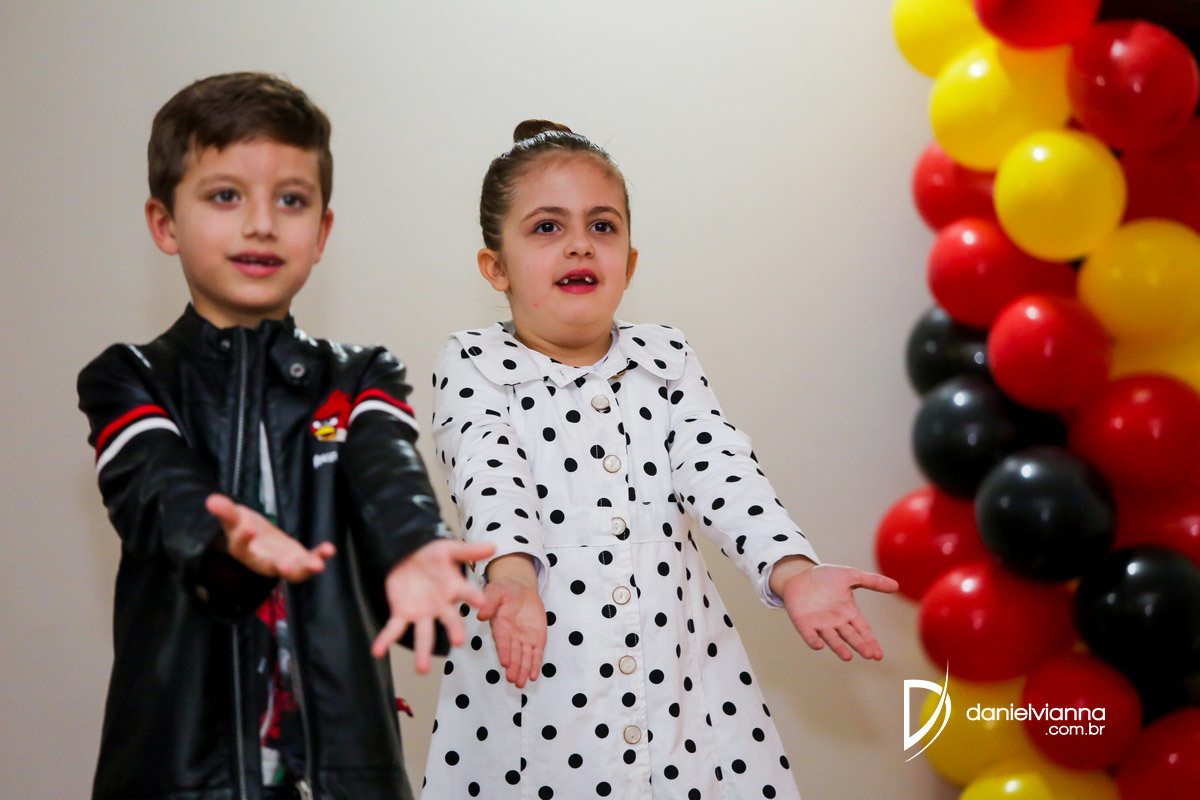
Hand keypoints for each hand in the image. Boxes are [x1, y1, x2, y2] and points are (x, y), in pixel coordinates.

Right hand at [206, 494, 334, 581]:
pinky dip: (319, 556)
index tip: (248, 528)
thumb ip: (225, 511)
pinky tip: (329, 550)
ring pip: (293, 571)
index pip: (242, 546)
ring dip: (305, 568)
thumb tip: (210, 500)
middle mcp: (262, 561)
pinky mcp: (297, 559)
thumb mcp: (233, 518)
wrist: (255, 538)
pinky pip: (309, 559)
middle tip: (286, 567)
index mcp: (243, 551)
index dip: (244, 538)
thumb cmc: (242, 527)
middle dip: (280, 567)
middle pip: (269, 567)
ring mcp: (282, 562)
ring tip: (317, 565)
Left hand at [370, 538, 495, 671]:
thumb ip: (467, 551)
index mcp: (454, 588)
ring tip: (421, 669)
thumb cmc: (432, 554)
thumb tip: (492, 545)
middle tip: (459, 641)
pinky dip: (385, 640)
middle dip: (454, 631)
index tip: (482, 603)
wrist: (408, 555)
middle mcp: (440, 606)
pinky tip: (377, 651)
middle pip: (449, 620)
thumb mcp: (448, 549)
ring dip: (422, 651)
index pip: (466, 593)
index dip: (474, 597)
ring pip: (423, 634)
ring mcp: (422, 613)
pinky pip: (393, 629)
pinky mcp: (402, 613)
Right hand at [479, 575, 546, 688]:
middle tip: (513, 679)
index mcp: (500, 626)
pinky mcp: (536, 639)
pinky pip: (536, 654)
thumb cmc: (505, 590)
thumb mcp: (496, 591)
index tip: (504, 663)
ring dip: (523, 670)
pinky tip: (532, 676)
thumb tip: (481, 615)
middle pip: (513, 653)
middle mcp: (511, 636)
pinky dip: (535, 664)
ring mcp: (524, 639)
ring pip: (524, 657)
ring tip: (521, 683)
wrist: (521, 589)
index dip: (504, 651)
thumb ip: (490, 601)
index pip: (502, 641)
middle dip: (513, 667)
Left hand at [780, 563, 898, 660]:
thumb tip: (896, 586)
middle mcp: (837, 622)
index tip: (878, 655)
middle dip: (860, 645)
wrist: (799, 575)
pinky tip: (819, 646)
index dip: (870, 641)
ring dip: (839, 648)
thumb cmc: (826, 577)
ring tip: (847, 657)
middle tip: (869, 655)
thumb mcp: (850, 575)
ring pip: (832, 639)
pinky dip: (814, 641)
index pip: (863, 630)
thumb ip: (872, 581)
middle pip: (850, 636)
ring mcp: (820, 625)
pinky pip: (810, 636)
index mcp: (849, 612)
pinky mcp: (804, 625)